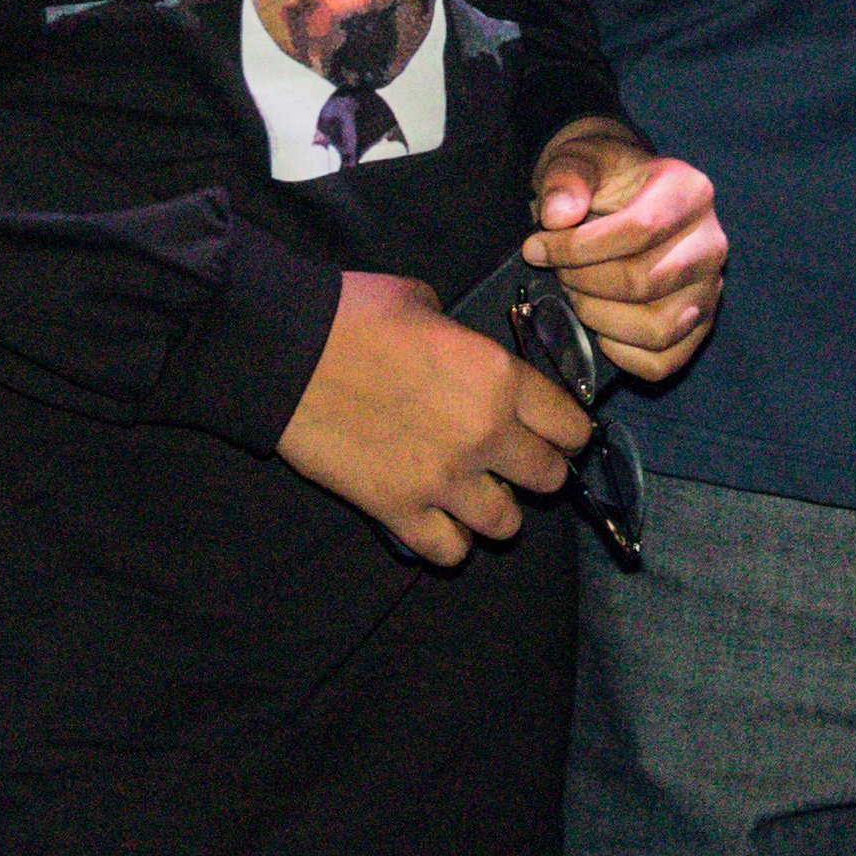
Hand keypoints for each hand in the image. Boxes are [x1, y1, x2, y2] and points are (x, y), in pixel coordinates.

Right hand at [277, 270, 597, 564]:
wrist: (286, 351)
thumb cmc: (353, 314)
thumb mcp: (425, 304)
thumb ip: (463, 340)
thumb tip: (466, 357)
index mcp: (498, 376)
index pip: (570, 425)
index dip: (567, 432)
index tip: (557, 434)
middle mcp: (484, 434)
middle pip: (549, 478)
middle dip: (537, 470)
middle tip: (515, 463)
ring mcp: (442, 479)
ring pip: (506, 524)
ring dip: (496, 511)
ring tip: (476, 496)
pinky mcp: (398, 510)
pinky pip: (450, 551)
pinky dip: (450, 540)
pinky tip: (438, 520)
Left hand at [523, 116, 722, 380]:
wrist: (624, 197)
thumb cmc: (601, 179)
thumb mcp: (578, 161)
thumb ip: (565, 181)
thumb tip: (556, 217)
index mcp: (690, 192)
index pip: (639, 229)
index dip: (578, 247)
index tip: (535, 248)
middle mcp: (711, 243)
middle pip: (645, 282)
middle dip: (584, 282)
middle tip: (558, 272)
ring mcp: (710, 290)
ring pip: (658, 328)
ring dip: (600, 319)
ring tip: (577, 295)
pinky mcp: (700, 327)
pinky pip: (664, 361)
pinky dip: (622, 354)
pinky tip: (597, 326)